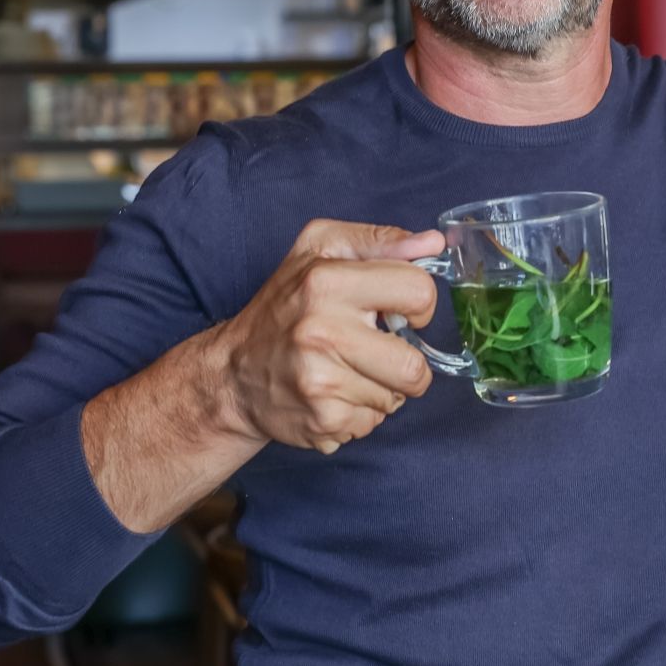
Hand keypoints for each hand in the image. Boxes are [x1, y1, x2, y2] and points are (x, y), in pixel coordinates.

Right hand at [214, 219, 444, 455]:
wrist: (232, 374)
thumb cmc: (282, 306)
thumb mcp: (319, 250)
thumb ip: (379, 241)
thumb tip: (432, 244)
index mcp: (326, 280)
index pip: (418, 293)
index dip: (419, 304)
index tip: (400, 313)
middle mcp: (322, 332)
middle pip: (415, 367)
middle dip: (407, 363)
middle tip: (379, 352)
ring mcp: (321, 381)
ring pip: (396, 398)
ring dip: (381, 389)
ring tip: (347, 371)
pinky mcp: (321, 420)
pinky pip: (373, 423)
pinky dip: (360, 412)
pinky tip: (334, 394)